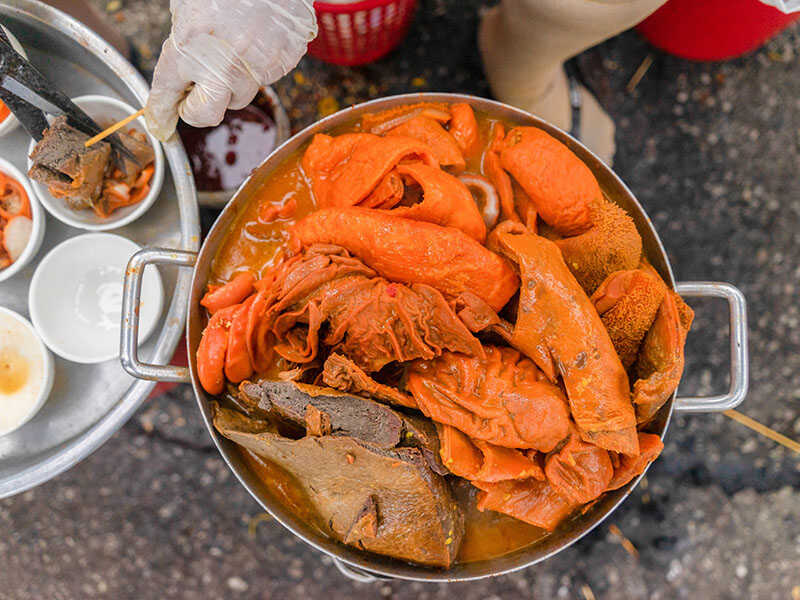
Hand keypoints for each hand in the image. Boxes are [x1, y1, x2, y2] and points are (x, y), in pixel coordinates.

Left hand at [146, 0, 315, 140]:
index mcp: (188, 44)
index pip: (166, 92)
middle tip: (197, 95)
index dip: (161, 111)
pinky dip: (260, 66)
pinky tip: (257, 39)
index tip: (161, 122)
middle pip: (208, 114)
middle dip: (199, 108)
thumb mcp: (187, 8)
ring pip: (240, 96)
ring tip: (232, 52)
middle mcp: (224, 62)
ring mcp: (258, 64)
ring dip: (232, 84)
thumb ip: (182, 47)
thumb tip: (180, 85)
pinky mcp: (285, 62)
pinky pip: (268, 78)